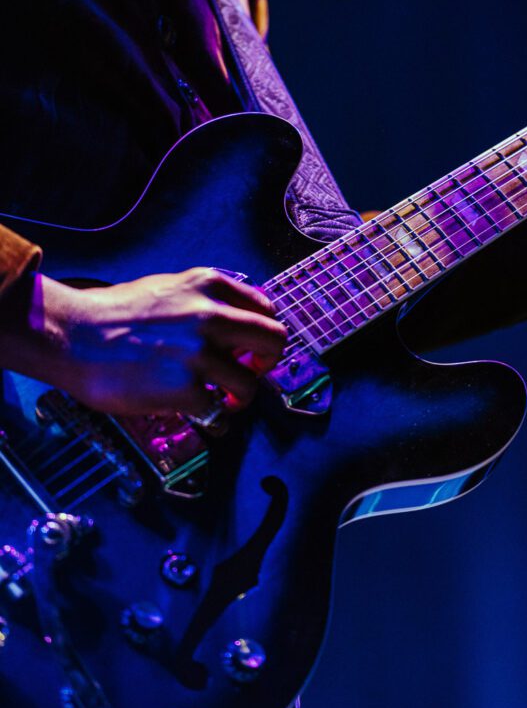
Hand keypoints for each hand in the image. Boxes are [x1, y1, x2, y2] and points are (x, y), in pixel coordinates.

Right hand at [0, 267, 285, 415]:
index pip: (265, 310)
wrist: (72, 336)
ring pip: (250, 385)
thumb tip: (235, 322)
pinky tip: (204, 419)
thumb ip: (205, 300)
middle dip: (266, 364)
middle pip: (274, 341)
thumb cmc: (112, 315)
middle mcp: (211, 315)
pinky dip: (217, 422)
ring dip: (239, 399)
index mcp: (209, 285)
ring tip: (221, 402)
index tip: (252, 349)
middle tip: (250, 375)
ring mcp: (199, 353)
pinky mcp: (184, 389)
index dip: (263, 334)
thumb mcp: (168, 288)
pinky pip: (220, 415)